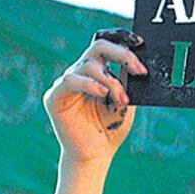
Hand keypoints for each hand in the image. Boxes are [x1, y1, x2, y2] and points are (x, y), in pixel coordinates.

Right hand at [43, 31, 146, 165]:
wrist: (96, 155)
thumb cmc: (111, 129)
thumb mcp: (126, 100)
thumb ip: (127, 80)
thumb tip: (137, 60)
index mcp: (97, 71)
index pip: (106, 44)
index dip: (121, 38)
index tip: (140, 42)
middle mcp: (80, 72)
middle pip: (98, 46)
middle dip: (122, 54)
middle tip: (138, 70)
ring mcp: (66, 83)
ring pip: (89, 64)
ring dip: (111, 81)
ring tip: (122, 99)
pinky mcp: (54, 96)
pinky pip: (70, 79)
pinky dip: (89, 84)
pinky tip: (102, 93)